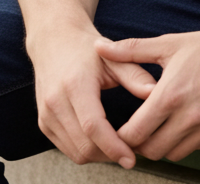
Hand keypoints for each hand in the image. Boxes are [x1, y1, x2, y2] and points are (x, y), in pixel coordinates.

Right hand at [27, 24, 157, 168]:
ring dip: (99, 157)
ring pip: (75, 153)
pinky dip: (87, 151)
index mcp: (75, 84)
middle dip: (110, 155)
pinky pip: (67, 148)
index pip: (93, 126)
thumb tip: (156, 94)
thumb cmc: (89, 49)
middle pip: (84, 145)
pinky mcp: (43, 123)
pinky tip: (104, 142)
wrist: (55, 41)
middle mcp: (56, 102)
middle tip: (134, 152)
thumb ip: (135, 76)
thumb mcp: (114, 57)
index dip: (113, 146)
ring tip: (122, 148)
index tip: (132, 158)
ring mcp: (46, 115)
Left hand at [94, 22, 199, 162]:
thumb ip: (131, 50)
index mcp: (170, 95)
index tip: (122, 125)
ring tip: (162, 125)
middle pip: (150, 150)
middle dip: (141, 142)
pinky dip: (185, 141)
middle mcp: (188, 117)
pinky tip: (185, 122)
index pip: (134, 133)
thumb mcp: (170, 44)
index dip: (123, 133)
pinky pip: (195, 149)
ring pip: (172, 153)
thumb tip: (98, 47)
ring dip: (163, 144)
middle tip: (140, 128)